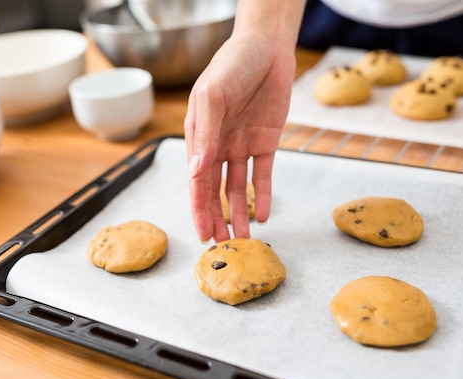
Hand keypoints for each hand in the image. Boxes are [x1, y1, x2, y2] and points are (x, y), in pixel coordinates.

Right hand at [184, 30, 297, 241]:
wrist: (267, 46)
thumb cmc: (232, 65)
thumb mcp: (213, 97)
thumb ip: (205, 135)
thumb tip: (195, 173)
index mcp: (199, 137)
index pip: (197, 182)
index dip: (199, 210)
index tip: (203, 236)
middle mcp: (218, 146)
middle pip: (216, 191)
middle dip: (218, 219)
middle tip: (224, 247)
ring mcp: (241, 146)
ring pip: (239, 188)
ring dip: (240, 213)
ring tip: (245, 239)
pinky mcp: (266, 143)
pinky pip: (264, 175)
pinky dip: (263, 195)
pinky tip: (263, 215)